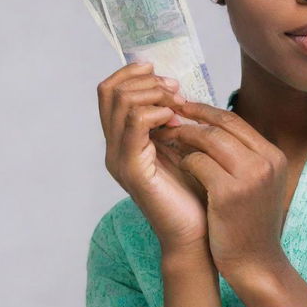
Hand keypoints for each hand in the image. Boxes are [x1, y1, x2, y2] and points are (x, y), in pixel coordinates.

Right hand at [97, 62, 209, 252]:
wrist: (197, 233)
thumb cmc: (194, 189)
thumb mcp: (181, 143)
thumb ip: (170, 118)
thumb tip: (171, 87)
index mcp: (123, 138)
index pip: (110, 90)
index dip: (134, 73)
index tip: (166, 80)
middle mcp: (114, 147)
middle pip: (109, 90)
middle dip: (147, 82)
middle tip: (176, 93)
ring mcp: (119, 158)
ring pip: (121, 102)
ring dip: (154, 95)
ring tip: (178, 107)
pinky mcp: (132, 170)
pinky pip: (135, 123)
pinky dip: (157, 113)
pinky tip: (176, 122)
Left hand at [150, 100, 289, 280]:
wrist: (256, 263)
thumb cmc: (250, 222)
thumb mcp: (259, 182)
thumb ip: (243, 154)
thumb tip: (211, 126)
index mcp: (274, 155)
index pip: (236, 121)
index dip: (207, 111)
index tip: (186, 108)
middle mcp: (265, 162)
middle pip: (222, 126)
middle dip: (192, 119)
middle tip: (169, 116)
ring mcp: (249, 177)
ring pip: (208, 140)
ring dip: (184, 137)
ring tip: (168, 138)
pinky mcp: (228, 193)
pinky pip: (198, 162)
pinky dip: (184, 160)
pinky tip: (178, 165)